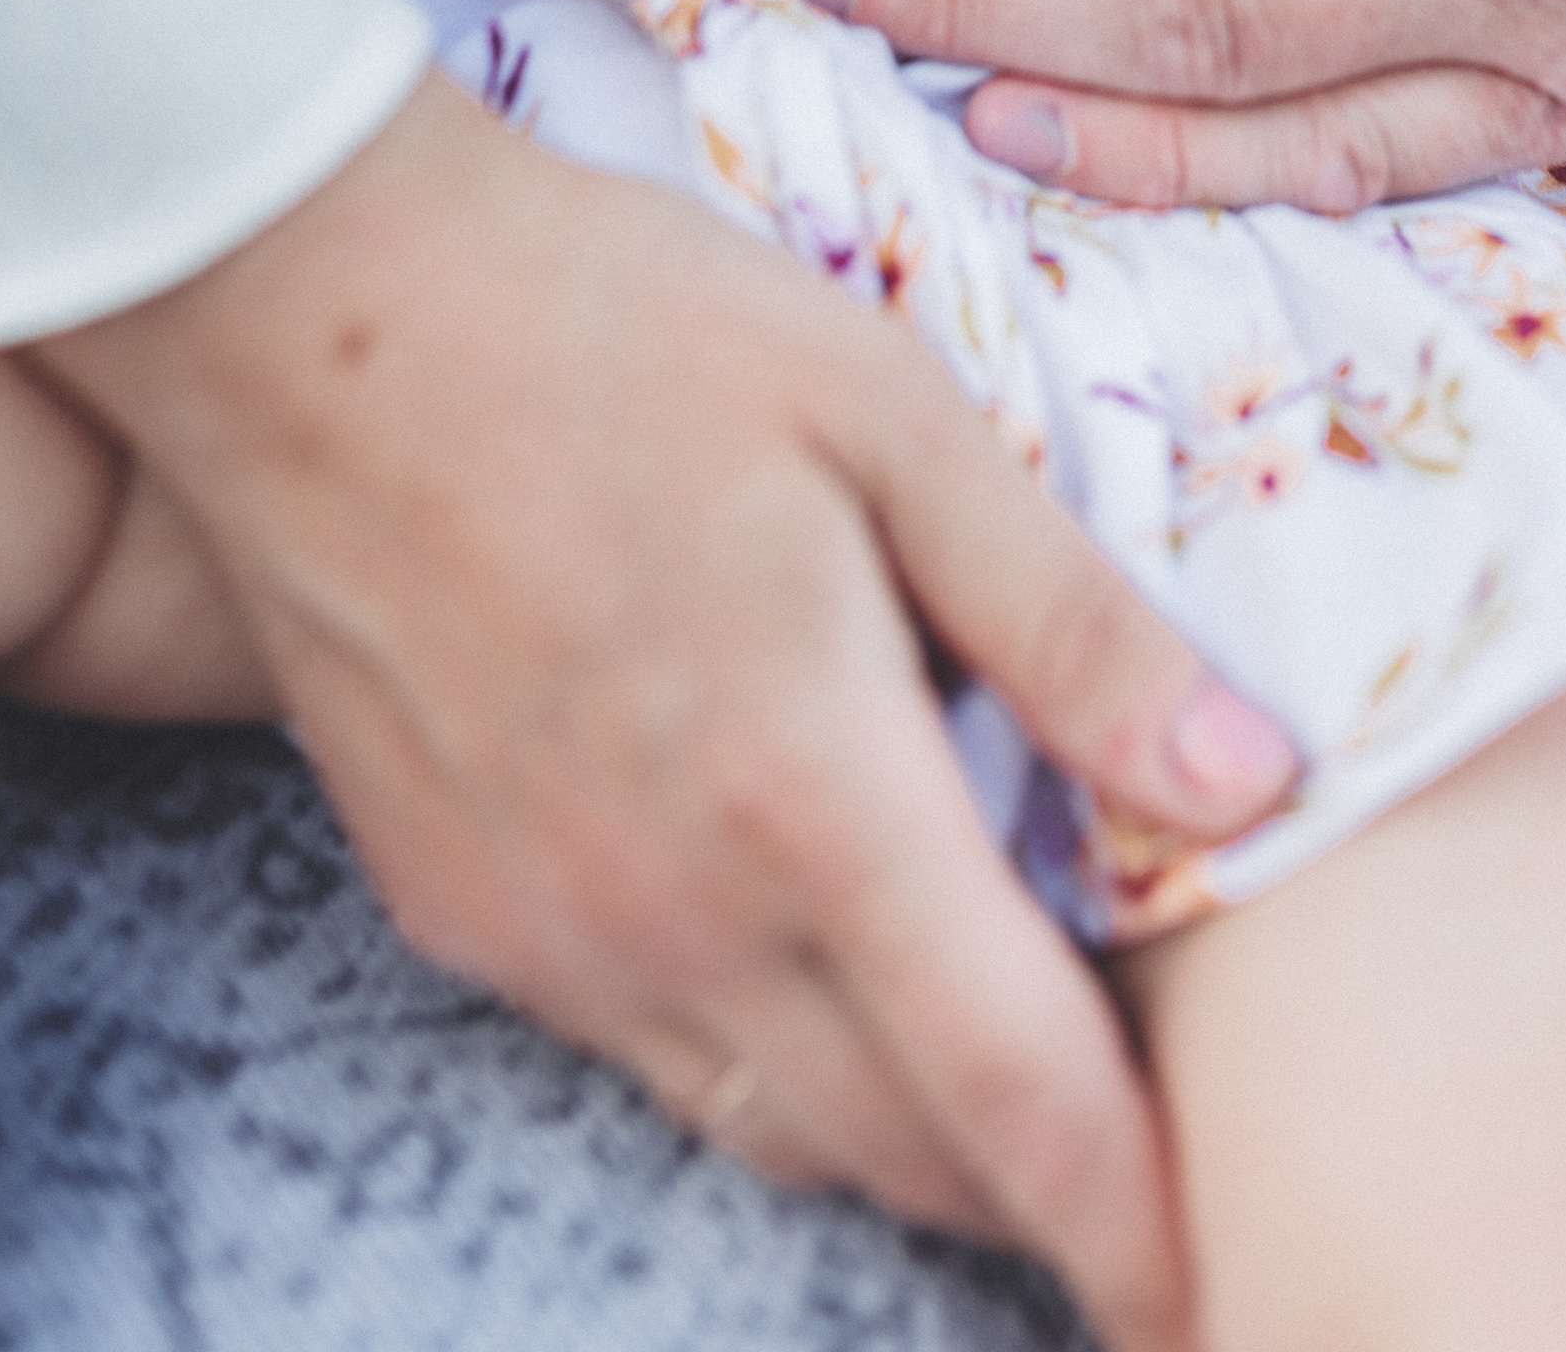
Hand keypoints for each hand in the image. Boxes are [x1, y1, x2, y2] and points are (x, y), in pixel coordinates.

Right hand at [37, 76, 1295, 1351]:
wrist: (309, 311)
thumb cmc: (620, 324)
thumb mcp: (892, 414)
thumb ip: (1069, 619)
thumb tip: (1255, 779)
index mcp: (808, 788)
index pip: (1011, 1093)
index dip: (1129, 1218)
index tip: (1211, 1288)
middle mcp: (671, 910)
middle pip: (900, 1148)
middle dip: (1038, 1191)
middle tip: (1147, 1158)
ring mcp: (549, 929)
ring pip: (769, 1128)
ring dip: (903, 1137)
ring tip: (1009, 1083)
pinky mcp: (456, 908)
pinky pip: (650, 1056)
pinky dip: (769, 1066)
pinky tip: (820, 964)